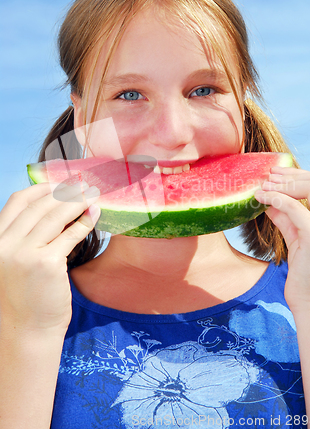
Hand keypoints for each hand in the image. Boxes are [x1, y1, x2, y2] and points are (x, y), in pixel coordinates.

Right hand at [0, 181, 99, 335]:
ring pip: (55, 216)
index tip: (60, 184)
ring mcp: (24, 254)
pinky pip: (71, 235)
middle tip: (83, 186)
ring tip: (92, 196)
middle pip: (39, 205)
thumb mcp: (16, 261)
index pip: (17, 201)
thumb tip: (61, 208)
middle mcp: (5, 245)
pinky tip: (95, 214)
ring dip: (78, 202)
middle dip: (64, 192)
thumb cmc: (25, 296)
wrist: (27, 331)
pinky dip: (85, 221)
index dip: (41, 188)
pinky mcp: (47, 264)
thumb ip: (28, 236)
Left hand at [255, 167, 309, 311]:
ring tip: (262, 188)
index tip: (278, 173)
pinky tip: (261, 200)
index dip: (302, 173)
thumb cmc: (308, 276)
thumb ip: (288, 219)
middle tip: (269, 177)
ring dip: (284, 184)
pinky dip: (277, 199)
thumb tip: (270, 202)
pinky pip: (296, 208)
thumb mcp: (298, 240)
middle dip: (294, 174)